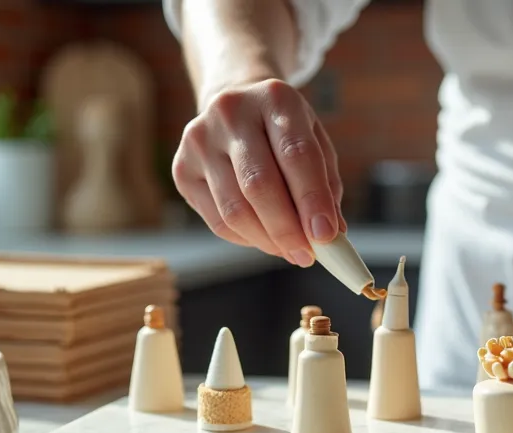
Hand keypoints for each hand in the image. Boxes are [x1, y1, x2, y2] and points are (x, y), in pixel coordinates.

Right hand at [172, 78, 344, 266]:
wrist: (235, 108)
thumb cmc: (282, 131)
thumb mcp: (313, 142)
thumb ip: (326, 186)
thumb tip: (330, 237)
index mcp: (274, 97)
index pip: (296, 154)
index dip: (312, 199)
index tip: (326, 236)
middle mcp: (231, 112)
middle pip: (259, 184)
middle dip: (287, 229)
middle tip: (307, 255)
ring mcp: (200, 139)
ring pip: (235, 209)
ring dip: (267, 240)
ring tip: (289, 250)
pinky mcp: (182, 168)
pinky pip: (218, 220)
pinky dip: (246, 238)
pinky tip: (264, 238)